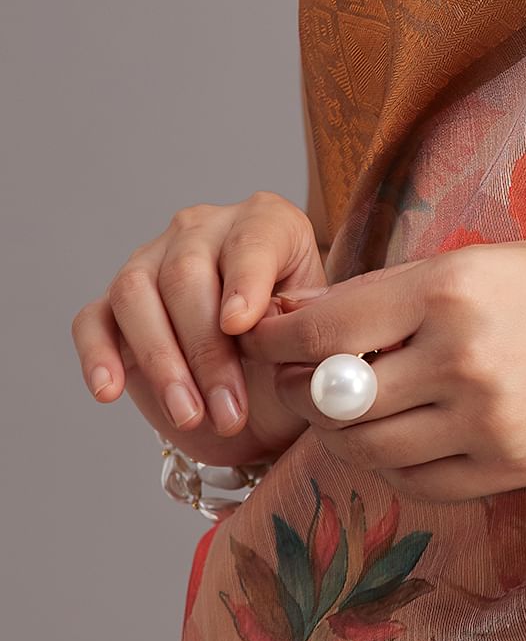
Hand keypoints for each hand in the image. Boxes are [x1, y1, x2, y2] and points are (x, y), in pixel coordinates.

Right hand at [72, 192, 327, 459]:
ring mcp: (151, 262)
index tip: (241, 326)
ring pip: (136, 294)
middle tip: (229, 410)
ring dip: (162, 362)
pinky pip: (92, 322)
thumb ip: (308, 330)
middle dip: (207, 350)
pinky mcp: (111, 306)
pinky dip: (97, 356)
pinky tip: (109, 391)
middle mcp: (204, 231)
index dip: (245, 280)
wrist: (262, 399)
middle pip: (187, 273)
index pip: (253, 239)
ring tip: (190, 416)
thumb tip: (289, 327)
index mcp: (268, 224)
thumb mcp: (318, 345)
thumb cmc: (296, 360)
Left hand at [243, 240, 525, 501]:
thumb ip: (381, 295)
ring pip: (369, 447)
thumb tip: (287, 316)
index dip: (277, 337)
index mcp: (449, 289)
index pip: (326, 326)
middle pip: (337, 397)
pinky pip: (416, 481)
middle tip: (298, 380)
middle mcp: (462, 356)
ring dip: (342, 432)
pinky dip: (394, 462)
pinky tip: (402, 436)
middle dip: (301, 390)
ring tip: (349, 410)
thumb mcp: (469, 264)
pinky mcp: (506, 467)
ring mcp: (485, 420)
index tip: (259, 337)